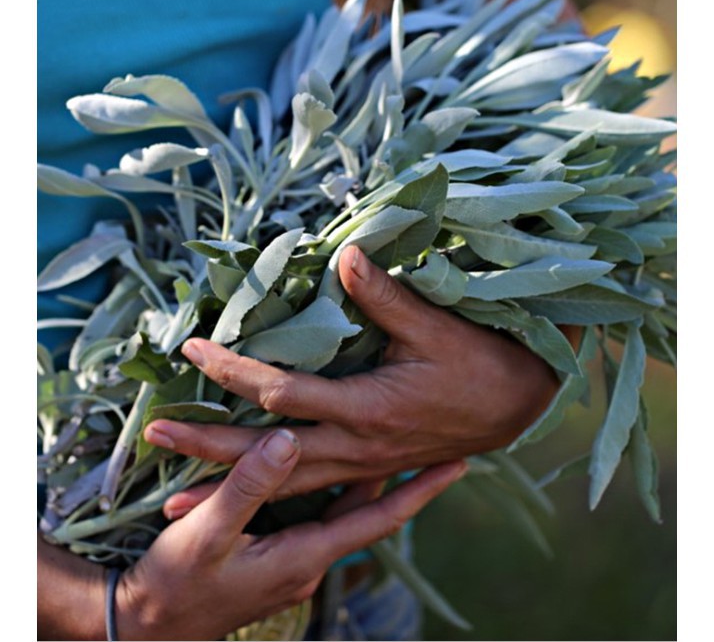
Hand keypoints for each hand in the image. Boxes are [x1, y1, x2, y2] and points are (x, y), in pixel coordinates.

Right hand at [40, 429, 465, 640]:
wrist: (151, 624)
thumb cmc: (178, 581)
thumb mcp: (209, 531)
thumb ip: (250, 485)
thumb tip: (290, 438)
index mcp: (307, 553)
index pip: (379, 518)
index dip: (421, 491)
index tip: (459, 464)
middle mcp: (311, 557)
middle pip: (369, 510)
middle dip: (405, 480)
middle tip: (436, 442)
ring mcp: (295, 558)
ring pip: (345, 510)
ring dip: (370, 480)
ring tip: (397, 444)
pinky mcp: (278, 554)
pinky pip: (321, 515)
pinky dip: (336, 488)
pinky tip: (332, 465)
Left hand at [145, 246, 563, 510]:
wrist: (516, 406)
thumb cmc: (478, 363)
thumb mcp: (435, 326)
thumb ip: (385, 295)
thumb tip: (345, 254)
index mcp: (367, 408)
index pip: (282, 392)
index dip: (233, 371)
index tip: (192, 350)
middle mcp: (356, 445)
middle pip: (267, 455)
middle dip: (207, 445)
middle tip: (154, 436)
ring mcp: (360, 464)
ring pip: (284, 484)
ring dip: (228, 485)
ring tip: (174, 499)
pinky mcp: (367, 468)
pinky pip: (308, 490)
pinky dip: (269, 496)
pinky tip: (244, 503)